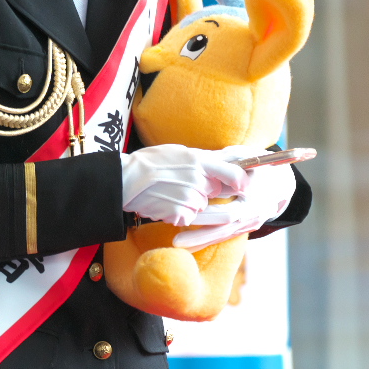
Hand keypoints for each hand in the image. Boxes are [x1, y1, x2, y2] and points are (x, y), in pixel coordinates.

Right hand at [121, 144, 248, 225]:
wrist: (124, 180)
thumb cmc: (147, 162)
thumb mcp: (176, 151)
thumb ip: (200, 157)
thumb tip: (223, 158)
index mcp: (198, 160)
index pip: (232, 172)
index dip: (241, 180)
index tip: (244, 186)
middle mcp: (197, 179)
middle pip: (212, 192)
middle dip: (202, 191)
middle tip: (180, 184)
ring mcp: (189, 198)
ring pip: (199, 206)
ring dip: (188, 203)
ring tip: (167, 193)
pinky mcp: (180, 213)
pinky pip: (187, 217)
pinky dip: (177, 214)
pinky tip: (162, 204)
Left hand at [172, 160, 295, 248]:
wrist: (280, 182)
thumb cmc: (259, 165)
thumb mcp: (247, 157)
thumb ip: (228, 160)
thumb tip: (203, 159)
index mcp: (254, 193)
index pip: (229, 206)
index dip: (207, 212)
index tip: (186, 211)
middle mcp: (253, 211)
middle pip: (225, 224)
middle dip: (200, 233)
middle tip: (177, 239)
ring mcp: (251, 222)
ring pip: (224, 234)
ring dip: (201, 241)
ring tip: (178, 246)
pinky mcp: (247, 228)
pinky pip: (225, 237)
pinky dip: (207, 242)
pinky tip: (189, 247)